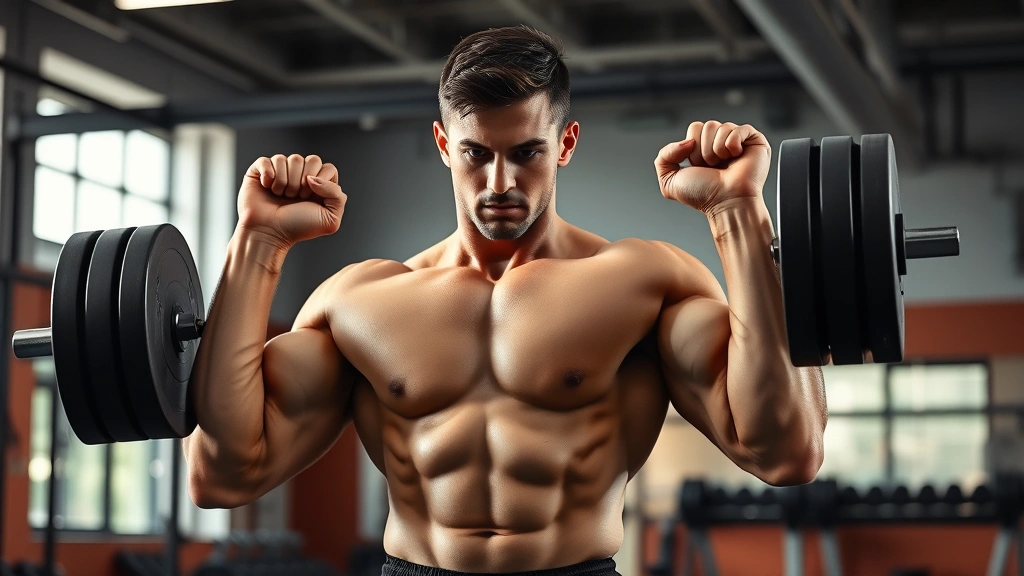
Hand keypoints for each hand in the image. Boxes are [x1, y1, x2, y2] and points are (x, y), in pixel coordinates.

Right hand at [236, 154, 346, 247]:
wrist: (268, 233)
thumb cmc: (296, 227)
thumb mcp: (330, 219)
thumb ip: (337, 195)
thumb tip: (313, 177)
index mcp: (320, 186)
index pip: (329, 168)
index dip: (322, 181)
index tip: (310, 198)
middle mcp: (301, 176)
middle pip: (312, 159)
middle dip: (304, 181)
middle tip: (295, 197)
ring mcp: (282, 171)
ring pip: (291, 159)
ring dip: (286, 181)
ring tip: (280, 196)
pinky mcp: (262, 170)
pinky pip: (268, 160)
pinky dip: (269, 174)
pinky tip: (267, 187)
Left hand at [654, 121, 770, 214]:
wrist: (725, 203)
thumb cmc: (703, 195)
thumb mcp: (669, 180)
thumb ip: (664, 157)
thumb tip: (687, 142)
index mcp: (703, 148)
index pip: (695, 127)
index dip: (693, 147)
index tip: (699, 166)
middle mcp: (720, 142)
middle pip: (707, 125)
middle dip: (704, 149)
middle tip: (713, 167)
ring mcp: (738, 141)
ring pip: (721, 126)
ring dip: (717, 150)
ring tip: (724, 165)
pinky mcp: (755, 141)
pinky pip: (740, 129)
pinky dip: (733, 144)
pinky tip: (736, 157)